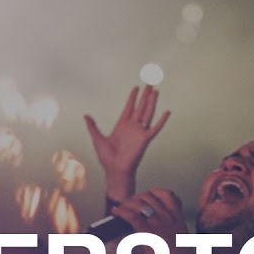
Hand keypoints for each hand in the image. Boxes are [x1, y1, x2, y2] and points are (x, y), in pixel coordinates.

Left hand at [84, 85, 170, 200]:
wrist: (114, 170)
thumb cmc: (106, 158)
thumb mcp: (97, 138)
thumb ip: (93, 126)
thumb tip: (86, 116)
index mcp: (122, 126)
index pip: (129, 108)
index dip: (132, 98)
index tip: (136, 87)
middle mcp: (132, 127)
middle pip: (140, 107)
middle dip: (144, 95)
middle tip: (149, 83)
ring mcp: (139, 132)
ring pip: (148, 113)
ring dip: (152, 102)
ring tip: (156, 91)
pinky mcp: (145, 139)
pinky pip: (155, 128)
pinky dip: (162, 120)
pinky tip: (167, 112)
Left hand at [109, 188, 187, 253]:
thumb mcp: (180, 240)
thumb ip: (170, 230)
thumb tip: (156, 230)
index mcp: (177, 218)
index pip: (168, 195)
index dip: (155, 192)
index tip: (147, 195)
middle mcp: (167, 217)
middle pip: (149, 196)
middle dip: (137, 197)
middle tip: (130, 203)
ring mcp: (157, 223)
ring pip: (139, 203)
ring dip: (127, 203)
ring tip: (122, 207)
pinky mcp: (147, 232)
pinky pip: (131, 215)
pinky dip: (121, 211)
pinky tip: (116, 212)